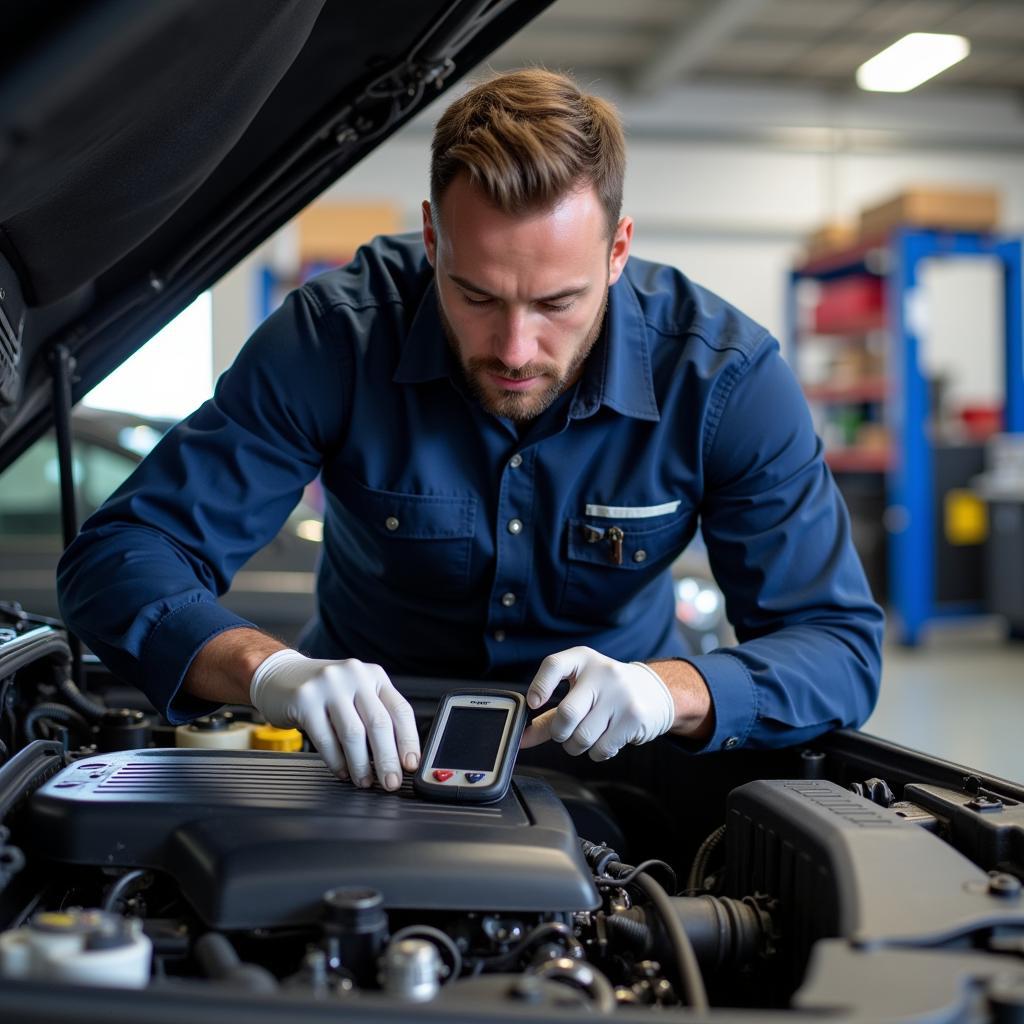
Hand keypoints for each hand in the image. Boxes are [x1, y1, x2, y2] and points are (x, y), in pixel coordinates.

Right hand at [249, 650, 419, 788]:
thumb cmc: (323, 691)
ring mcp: (328, 686)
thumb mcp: (355, 693)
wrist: (279, 675)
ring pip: (353, 733)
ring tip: (364, 781)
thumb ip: (376, 715)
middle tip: (391, 781)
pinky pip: (325, 739)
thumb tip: (398, 757)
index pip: (400, 710)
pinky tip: (342, 772)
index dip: (409, 740)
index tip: (410, 764)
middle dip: (388, 759)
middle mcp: (354, 676)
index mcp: (374, 675)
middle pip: (379, 723)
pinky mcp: (304, 700)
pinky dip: (336, 761)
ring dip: (361, 764)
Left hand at [519, 647, 673, 760]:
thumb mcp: (579, 692)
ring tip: (587, 737)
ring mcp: (620, 695)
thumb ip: (548, 715)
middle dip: (560, 733)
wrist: (655, 692)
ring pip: (583, 737)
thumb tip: (521, 738)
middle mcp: (602, 673)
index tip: (533, 703)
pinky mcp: (634, 717)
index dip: (539, 685)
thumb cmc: (607, 692)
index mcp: (583, 659)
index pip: (554, 665)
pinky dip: (597, 753)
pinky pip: (602, 748)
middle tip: (565, 733)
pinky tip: (606, 740)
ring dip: (577, 746)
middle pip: (567, 714)